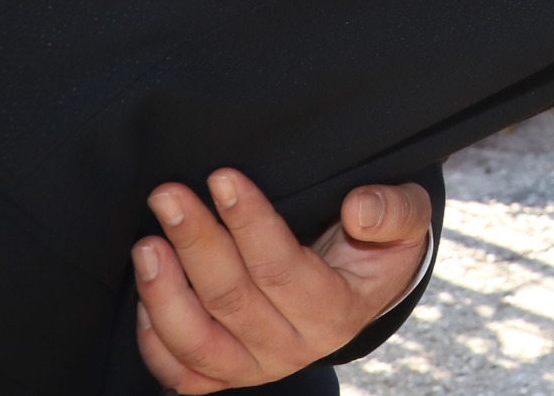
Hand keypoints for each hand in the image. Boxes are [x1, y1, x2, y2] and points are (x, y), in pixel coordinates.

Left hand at [132, 169, 433, 391]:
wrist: (363, 287)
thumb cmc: (378, 244)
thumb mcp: (407, 218)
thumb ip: (393, 210)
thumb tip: (360, 208)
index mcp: (337, 311)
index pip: (282, 269)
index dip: (249, 224)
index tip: (222, 178)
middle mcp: (295, 348)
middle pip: (232, 299)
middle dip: (195, 243)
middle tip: (167, 195)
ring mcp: (256, 367)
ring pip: (196, 340)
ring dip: (163, 292)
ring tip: (146, 244)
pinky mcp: (227, 376)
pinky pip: (180, 372)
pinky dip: (155, 338)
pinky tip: (146, 295)